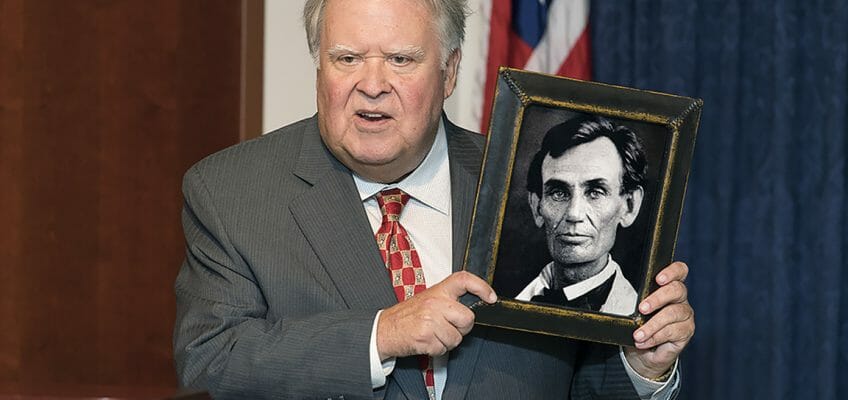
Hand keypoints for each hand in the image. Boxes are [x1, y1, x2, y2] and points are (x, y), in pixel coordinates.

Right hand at [376, 271, 496, 359]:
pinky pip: (443, 349)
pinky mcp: (425, 336)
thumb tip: (470, 310)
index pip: (463, 280)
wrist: (384, 329)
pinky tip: (427, 342)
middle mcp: (435, 302)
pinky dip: (437, 350)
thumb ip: (448, 301)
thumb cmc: (407, 316)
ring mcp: (430, 319)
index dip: (481, 286)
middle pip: (467, 318)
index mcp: (438, 291)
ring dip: (447, 342)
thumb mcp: (427, 299)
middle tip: (448, 327)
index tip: (491, 297)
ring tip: (433, 334)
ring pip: (457, 338)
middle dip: (461, 328)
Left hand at [624, 261, 694, 378]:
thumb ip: (630, 298)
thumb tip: (613, 292)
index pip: (679, 271)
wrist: (642, 351)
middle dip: (657, 298)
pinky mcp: (686, 331)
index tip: (658, 279)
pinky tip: (644, 342)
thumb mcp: (631, 309)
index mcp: (668, 287)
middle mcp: (680, 299)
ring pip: (673, 313)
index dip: (672, 271)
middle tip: (642, 308)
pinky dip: (655, 337)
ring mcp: (685, 315)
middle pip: (677, 290)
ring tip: (638, 334)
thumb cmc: (637, 324)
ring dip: (652, 324)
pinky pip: (672, 332)